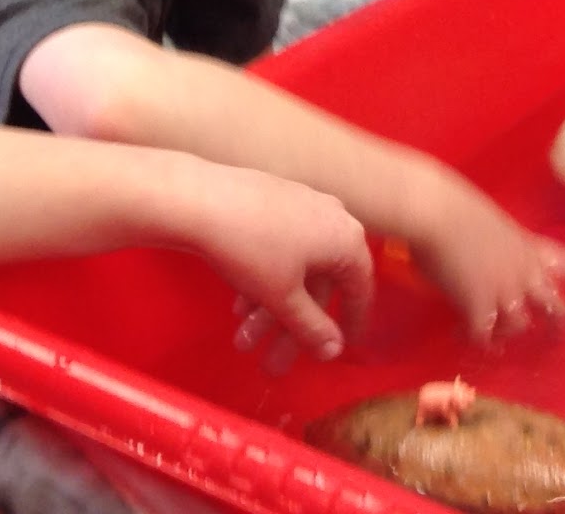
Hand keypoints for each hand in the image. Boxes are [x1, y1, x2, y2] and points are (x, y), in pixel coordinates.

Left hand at [194, 168, 373, 373]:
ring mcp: (306, 204)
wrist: (205, 200)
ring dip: (273, 309)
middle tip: (271, 364)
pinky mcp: (280, 199)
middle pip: (320, 284)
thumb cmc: (252, 251)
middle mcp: (334, 218)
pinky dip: (267, 280)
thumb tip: (334, 350)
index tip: (342, 348)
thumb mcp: (283, 298)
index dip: (351, 321)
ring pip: (298, 268)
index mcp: (346, 238)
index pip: (359, 288)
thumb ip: (312, 327)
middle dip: (292, 327)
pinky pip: (284, 248)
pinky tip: (239, 302)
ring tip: (242, 338)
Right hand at [408, 168, 564, 344]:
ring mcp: (504, 290)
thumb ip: (504, 251)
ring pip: (519, 325)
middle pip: (553, 305)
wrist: (438, 211)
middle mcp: (524, 271)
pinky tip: (471, 341)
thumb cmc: (459, 210)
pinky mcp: (480, 305)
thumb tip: (496, 267)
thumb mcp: (495, 229)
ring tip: (501, 341)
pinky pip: (485, 335)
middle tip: (559, 337)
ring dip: (509, 333)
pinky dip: (480, 341)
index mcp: (530, 247)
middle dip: (558, 323)